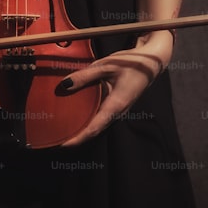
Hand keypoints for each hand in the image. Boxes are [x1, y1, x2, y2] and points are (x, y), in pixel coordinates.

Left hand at [59, 31, 172, 146]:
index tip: (63, 144)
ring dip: (81, 129)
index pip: (94, 128)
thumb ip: (84, 76)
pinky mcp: (116, 105)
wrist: (151, 63)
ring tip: (63, 131)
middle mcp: (117, 111)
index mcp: (116, 105)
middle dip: (76, 137)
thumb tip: (64, 85)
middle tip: (56, 140)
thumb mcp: (105, 66)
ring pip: (97, 124)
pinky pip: (99, 116)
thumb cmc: (132, 64)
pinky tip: (75, 115)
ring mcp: (117, 109)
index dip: (78, 138)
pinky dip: (87, 119)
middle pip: (93, 131)